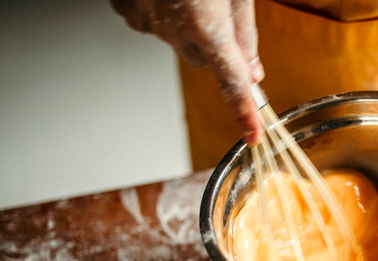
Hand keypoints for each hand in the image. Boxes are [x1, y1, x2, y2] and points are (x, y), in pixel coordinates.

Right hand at [111, 0, 263, 143]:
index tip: (252, 133)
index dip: (243, 109)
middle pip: (205, 58)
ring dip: (189, 26)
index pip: (231, 79)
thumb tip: (251, 69)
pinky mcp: (125, 10)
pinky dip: (163, 14)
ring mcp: (144, 20)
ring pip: (178, 41)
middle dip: (216, 46)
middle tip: (217, 10)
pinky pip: (153, 25)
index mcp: (204, 22)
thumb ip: (243, 31)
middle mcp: (171, 27)